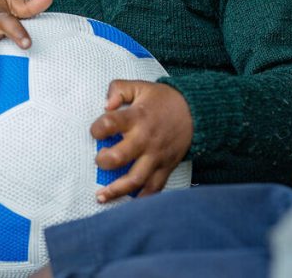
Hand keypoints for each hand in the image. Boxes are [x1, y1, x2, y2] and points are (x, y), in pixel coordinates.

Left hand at [90, 80, 192, 201]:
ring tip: (101, 196)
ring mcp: (156, 156)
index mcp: (137, 117)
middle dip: (104, 161)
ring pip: (135, 179)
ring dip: (116, 190)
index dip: (98, 128)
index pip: (111, 123)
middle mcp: (146, 139)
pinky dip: (141, 199)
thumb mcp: (140, 86)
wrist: (196, 112)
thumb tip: (106, 105)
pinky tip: (127, 204)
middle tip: (99, 160)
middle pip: (120, 157)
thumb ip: (118, 90)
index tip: (95, 132)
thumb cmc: (162, 100)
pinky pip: (154, 188)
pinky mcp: (166, 168)